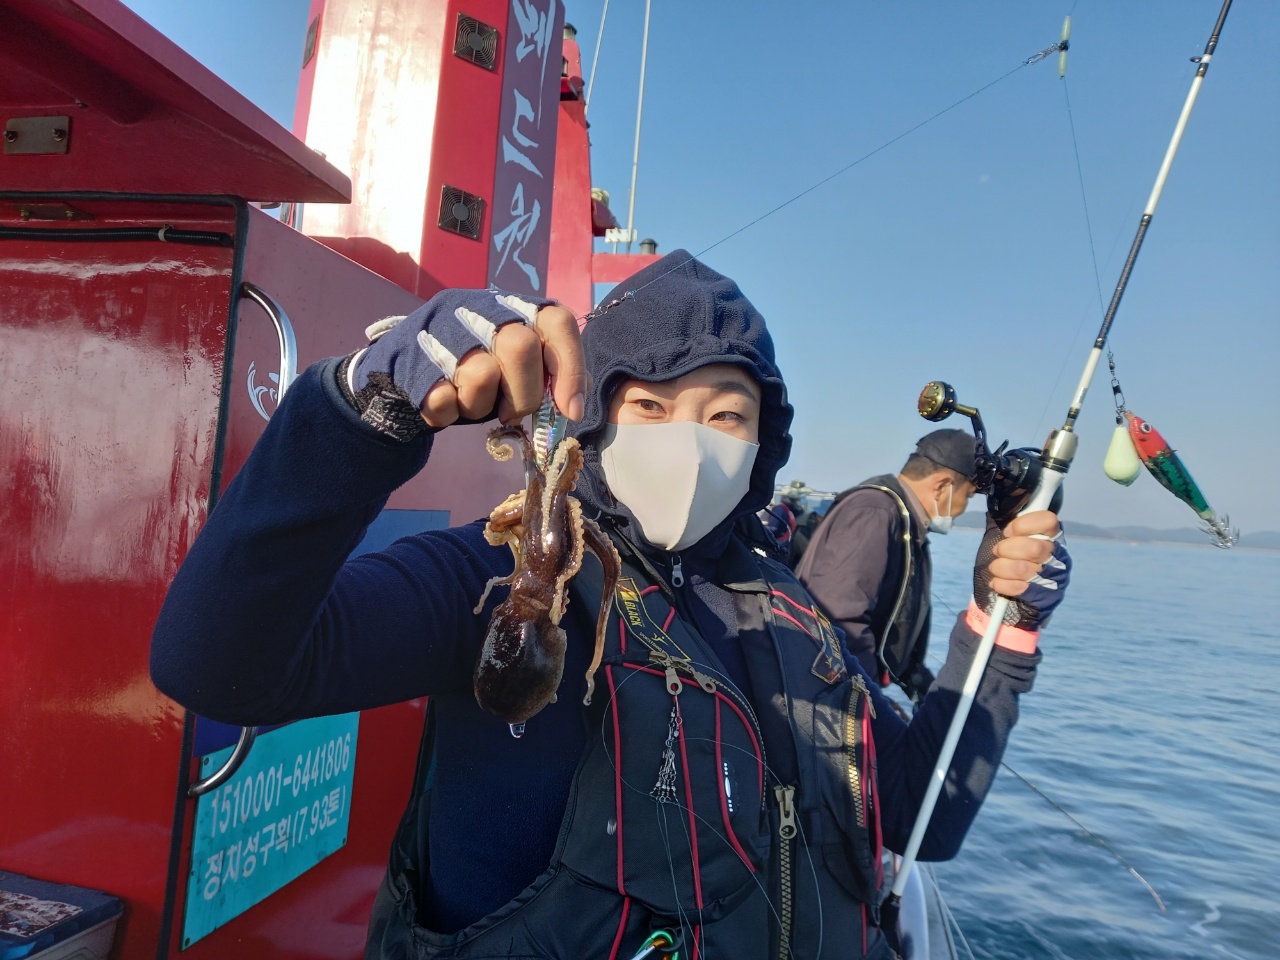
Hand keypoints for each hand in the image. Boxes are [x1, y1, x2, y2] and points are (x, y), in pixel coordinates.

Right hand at [352, 289, 585, 427]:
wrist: (404, 370)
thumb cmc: (475, 370)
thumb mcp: (515, 365)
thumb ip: (546, 373)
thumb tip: (571, 406)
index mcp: (511, 306)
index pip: (556, 321)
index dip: (570, 368)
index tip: (569, 410)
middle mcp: (478, 309)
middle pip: (521, 346)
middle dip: (524, 395)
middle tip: (510, 411)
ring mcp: (442, 331)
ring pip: (481, 375)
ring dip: (481, 405)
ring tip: (472, 401)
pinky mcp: (413, 361)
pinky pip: (445, 399)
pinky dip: (451, 412)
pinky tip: (446, 403)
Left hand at [973, 510, 1070, 629]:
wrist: (1023, 596)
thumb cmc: (1015, 559)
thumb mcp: (1018, 538)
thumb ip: (1016, 525)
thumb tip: (1003, 500)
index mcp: (1054, 537)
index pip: (1049, 520)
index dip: (1024, 524)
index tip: (1009, 530)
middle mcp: (1058, 557)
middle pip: (1033, 547)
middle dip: (1007, 549)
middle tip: (999, 551)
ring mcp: (1052, 578)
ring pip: (1022, 569)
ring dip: (1000, 567)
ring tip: (996, 567)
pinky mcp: (1042, 597)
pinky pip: (1017, 588)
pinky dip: (1001, 584)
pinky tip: (997, 582)